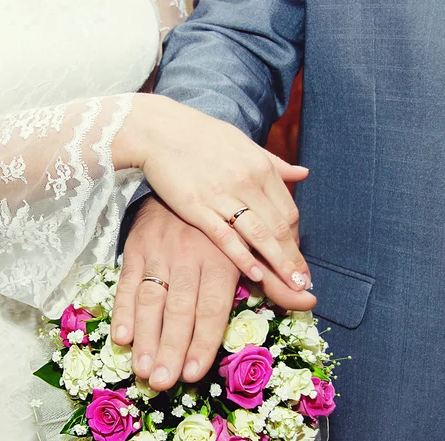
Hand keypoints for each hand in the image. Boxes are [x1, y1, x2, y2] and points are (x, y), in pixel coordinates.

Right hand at [111, 198, 315, 390]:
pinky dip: (122, 309)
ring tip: (142, 369)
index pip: (211, 309)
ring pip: (151, 299)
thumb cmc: (224, 227)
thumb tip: (310, 300)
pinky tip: (122, 337)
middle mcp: (190, 256)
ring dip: (145, 335)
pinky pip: (127, 282)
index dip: (202, 342)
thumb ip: (276, 280)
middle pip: (179, 309)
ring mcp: (160, 252)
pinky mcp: (136, 248)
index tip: (193, 374)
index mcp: (222, 259)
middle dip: (170, 348)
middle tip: (161, 383)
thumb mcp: (253, 248)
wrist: (188, 179)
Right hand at [112, 94, 311, 291]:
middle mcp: (247, 182)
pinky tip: (256, 273)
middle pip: (280, 227)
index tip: (295, 257)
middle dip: (294, 257)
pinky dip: (243, 257)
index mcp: (261, 167)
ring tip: (292, 284)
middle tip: (304, 281)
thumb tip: (303, 173)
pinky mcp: (197, 209)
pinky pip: (226, 238)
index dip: (295, 239)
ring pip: (260, 235)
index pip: (289, 210)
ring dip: (279, 262)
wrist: (161, 131)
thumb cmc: (202, 136)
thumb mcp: (244, 144)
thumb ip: (274, 162)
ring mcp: (222, 197)